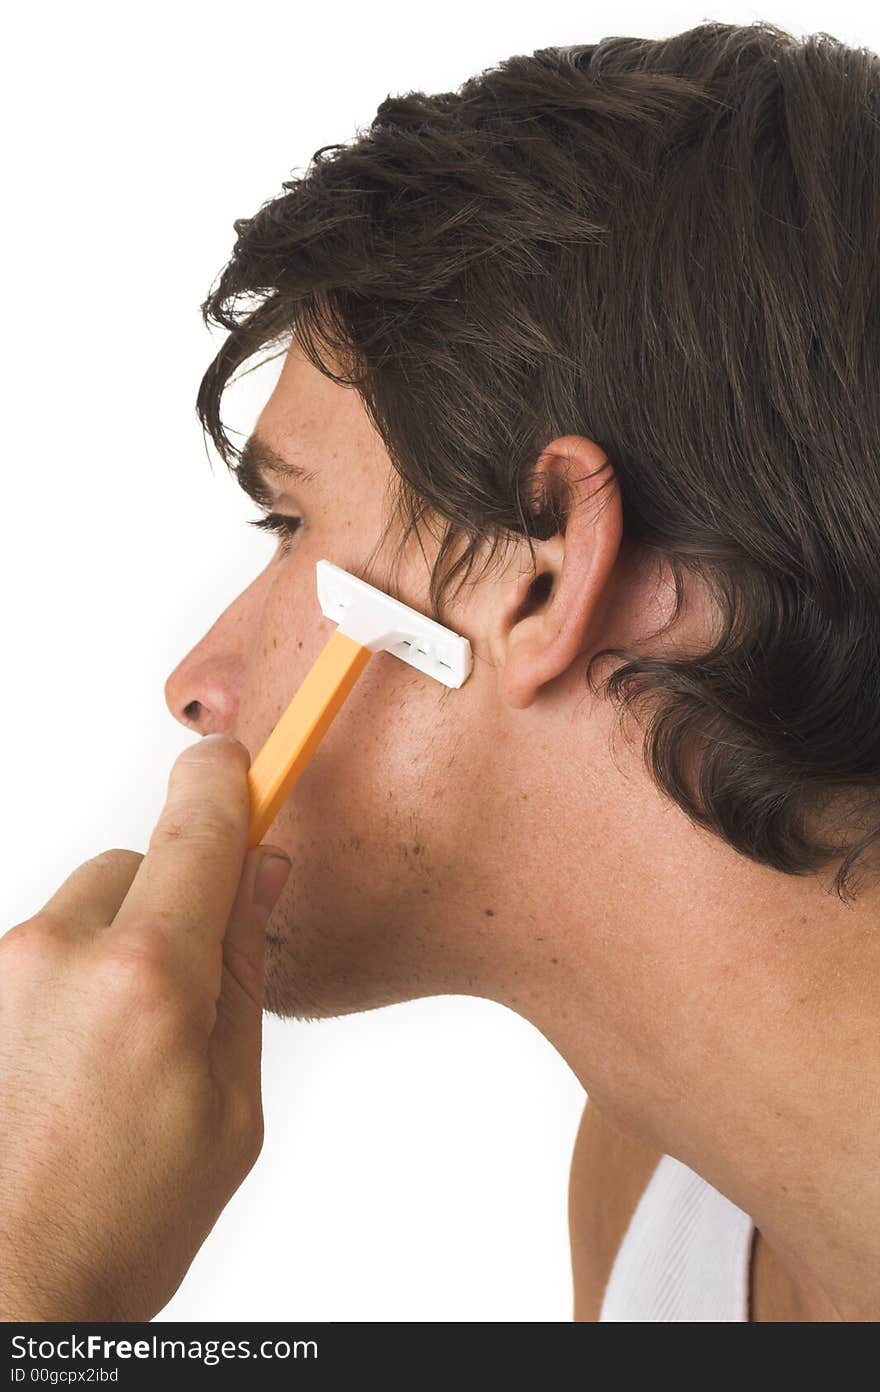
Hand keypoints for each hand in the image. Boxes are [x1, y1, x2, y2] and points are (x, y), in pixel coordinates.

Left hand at [0, 733, 291, 1321]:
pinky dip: (69, 980)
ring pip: (85, 908)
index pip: (197, 828)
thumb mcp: (230, 1105)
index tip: (238, 761)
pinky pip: (41, 951)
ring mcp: (4, 973)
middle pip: (137, 863)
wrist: (11, 1292)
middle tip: (189, 986)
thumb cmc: (120, 1222)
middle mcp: (61, 955)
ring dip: (117, 945)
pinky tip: (74, 1063)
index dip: (224, 781)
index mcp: (148, 978)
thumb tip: (258, 878)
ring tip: (121, 1051)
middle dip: (174, 900)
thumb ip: (243, 971)